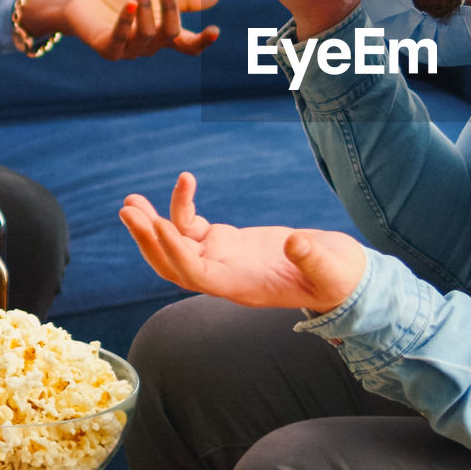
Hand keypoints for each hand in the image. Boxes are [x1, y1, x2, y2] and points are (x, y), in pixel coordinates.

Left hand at [22, 0, 219, 59]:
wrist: (81, 4)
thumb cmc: (119, 0)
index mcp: (162, 37)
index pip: (188, 46)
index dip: (202, 41)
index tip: (215, 29)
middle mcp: (148, 47)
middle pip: (169, 33)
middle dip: (169, 6)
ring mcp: (128, 51)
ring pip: (146, 33)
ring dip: (145, 6)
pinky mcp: (107, 49)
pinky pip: (119, 38)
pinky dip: (126, 20)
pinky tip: (130, 3)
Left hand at [119, 171, 366, 311]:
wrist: (341, 276)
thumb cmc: (339, 277)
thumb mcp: (332, 268)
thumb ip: (312, 257)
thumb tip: (295, 242)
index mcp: (244, 288)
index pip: (198, 276)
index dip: (175, 253)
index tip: (158, 226)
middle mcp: (226, 277)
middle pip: (174, 266)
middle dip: (149, 241)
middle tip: (128, 211)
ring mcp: (224, 260)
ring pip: (177, 247)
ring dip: (153, 225)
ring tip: (132, 200)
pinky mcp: (228, 243)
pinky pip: (195, 228)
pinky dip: (183, 207)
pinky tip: (184, 181)